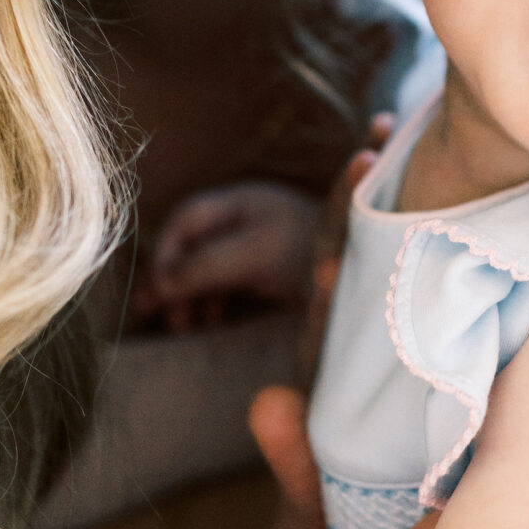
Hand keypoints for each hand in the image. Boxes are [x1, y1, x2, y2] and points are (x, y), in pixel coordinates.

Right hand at [134, 181, 323, 333]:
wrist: (370, 271)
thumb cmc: (313, 249)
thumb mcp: (255, 254)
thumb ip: (205, 266)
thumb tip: (158, 287)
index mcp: (243, 202)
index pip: (186, 221)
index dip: (166, 254)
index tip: (158, 292)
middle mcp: (247, 219)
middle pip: (192, 247)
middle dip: (173, 280)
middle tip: (161, 316)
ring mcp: (258, 245)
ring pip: (207, 269)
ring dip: (190, 297)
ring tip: (185, 326)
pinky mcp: (268, 273)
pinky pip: (226, 285)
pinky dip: (211, 303)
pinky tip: (208, 323)